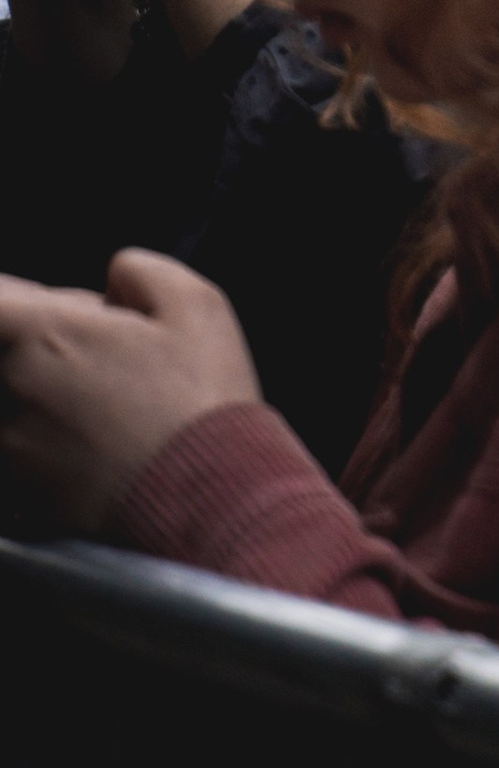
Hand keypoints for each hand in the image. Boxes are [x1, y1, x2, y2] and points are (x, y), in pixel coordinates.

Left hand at [0, 250, 260, 537]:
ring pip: (29, 396)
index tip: (39, 303)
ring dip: (62, 388)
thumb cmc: (202, 400)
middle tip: (117, 348)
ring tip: (125, 404)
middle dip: (57, 335)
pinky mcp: (31, 494)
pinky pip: (39, 447)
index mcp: (48, 335)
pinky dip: (68, 438)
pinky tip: (119, 443)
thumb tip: (115, 277)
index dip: (15, 297)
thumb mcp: (195, 301)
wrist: (211, 498)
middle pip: (14, 344)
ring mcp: (19, 448)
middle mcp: (19, 390)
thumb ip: (138, 269)